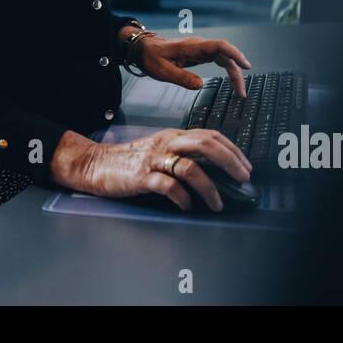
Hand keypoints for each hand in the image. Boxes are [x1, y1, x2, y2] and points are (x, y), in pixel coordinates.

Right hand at [52, 128, 252, 211]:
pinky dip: (183, 198)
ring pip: (191, 167)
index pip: (210, 135)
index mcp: (173, 136)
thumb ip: (183, 153)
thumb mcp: (160, 149)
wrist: (96, 163)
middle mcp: (166, 143)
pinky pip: (169, 186)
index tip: (245, 167)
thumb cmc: (130, 160)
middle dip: (230, 162)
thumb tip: (215, 169)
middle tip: (242, 179)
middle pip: (206, 145)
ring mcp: (154, 159)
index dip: (233, 150)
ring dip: (210, 188)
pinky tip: (187, 206)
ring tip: (217, 203)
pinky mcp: (141, 176)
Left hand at [135, 35, 251, 95]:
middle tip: (241, 92)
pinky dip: (227, 70)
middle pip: (226, 55)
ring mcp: (201, 50)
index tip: (246, 65)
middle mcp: (200, 46)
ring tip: (239, 91)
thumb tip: (200, 85)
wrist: (144, 49)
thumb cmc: (152, 57)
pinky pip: (219, 60)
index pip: (220, 46)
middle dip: (237, 73)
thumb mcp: (163, 71)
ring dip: (234, 73)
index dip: (235, 54)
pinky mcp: (200, 55)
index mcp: (193, 47)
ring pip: (224, 59)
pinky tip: (231, 81)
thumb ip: (181, 78)